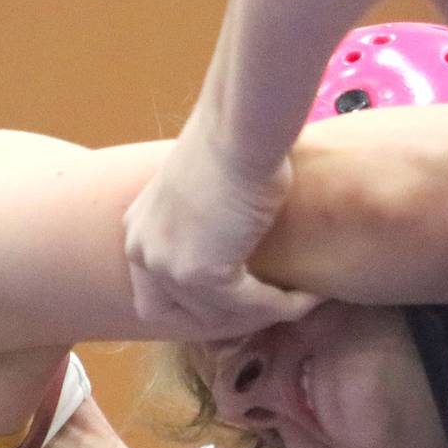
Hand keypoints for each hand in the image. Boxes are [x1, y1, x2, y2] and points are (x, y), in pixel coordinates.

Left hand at [124, 119, 319, 340]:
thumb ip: (201, 228)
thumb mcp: (202, 192)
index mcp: (137, 233)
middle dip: (230, 319)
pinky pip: (250, 306)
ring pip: (223, 316)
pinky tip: (310, 298)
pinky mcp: (202, 276)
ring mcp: (167, 267)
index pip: (158, 299)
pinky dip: (283, 306)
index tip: (242, 306)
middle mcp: (142, 253)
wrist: (242, 128)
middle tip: (274, 310)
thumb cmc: (232, 142)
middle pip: (186, 315)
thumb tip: (231, 252)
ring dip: (264, 313)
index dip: (199, 310)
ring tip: (299, 301)